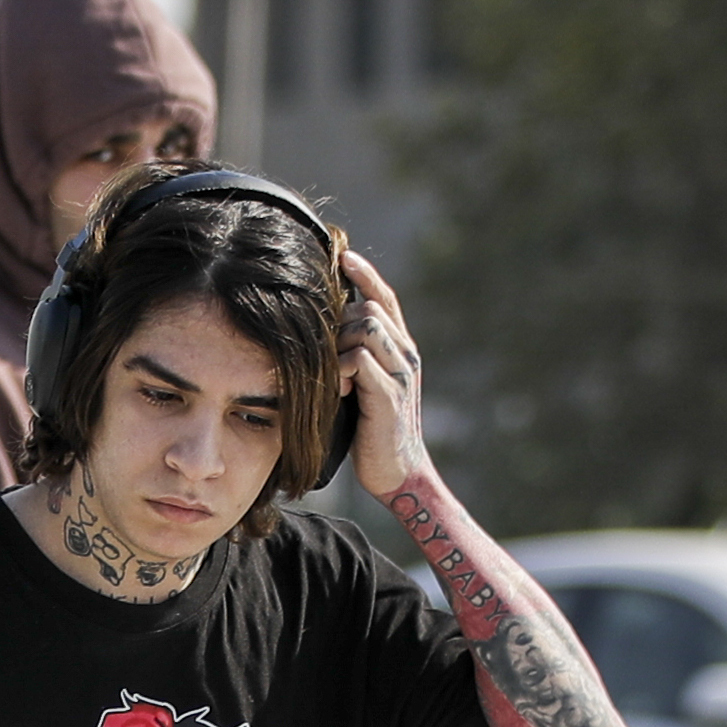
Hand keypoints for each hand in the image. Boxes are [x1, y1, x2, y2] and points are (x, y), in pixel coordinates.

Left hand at [337, 248, 428, 500]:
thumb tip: (322, 335)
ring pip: (366, 326)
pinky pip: (361, 361)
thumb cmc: (370, 431)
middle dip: (340, 320)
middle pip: (369, 307)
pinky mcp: (389, 396)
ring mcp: (399, 374)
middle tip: (324, 349)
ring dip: (338, 343)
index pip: (384, 298)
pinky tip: (336, 388)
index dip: (365, 274)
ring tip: (333, 373)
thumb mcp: (360, 386)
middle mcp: (405, 354)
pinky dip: (341, 368)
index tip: (342, 254)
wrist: (396, 471)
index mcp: (399, 349)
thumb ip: (351, 358)